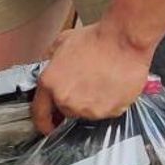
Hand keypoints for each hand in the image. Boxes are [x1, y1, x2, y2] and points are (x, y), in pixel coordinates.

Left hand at [31, 21, 153, 132]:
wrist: (124, 40)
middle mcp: (66, 100)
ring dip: (92, 101)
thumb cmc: (98, 39)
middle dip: (74, 101)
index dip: (43, 122)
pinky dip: (110, 102)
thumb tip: (51, 66)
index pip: (39, 113)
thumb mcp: (63, 42)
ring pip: (87, 112)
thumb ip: (52, 60)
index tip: (48, 125)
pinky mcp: (108, 112)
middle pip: (67, 110)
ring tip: (102, 80)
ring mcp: (88, 109)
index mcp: (50, 83)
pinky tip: (113, 85)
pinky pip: (107, 111)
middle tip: (86, 83)